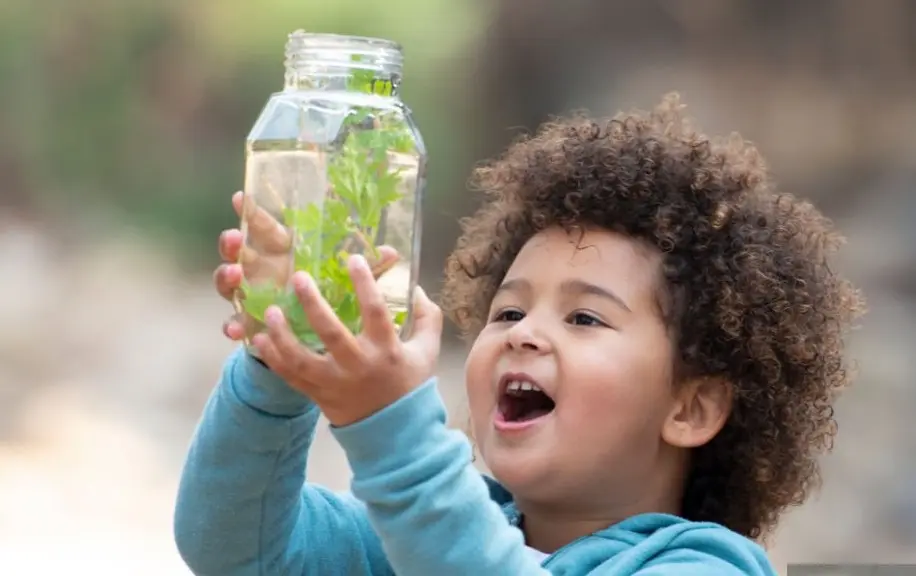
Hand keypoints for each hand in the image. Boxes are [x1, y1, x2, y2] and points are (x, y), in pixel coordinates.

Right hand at [214, 191, 401, 341]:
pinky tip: (235, 330)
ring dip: (226, 277)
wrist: (315, 340)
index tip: (242, 197)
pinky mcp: (250, 322)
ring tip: (235, 275)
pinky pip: (235, 322)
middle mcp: (263, 269)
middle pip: (239, 250)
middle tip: (234, 237)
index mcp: (285, 251)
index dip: (252, 211)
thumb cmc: (329, 296)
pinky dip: (233, 325)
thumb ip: (366, 268)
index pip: (265, 226)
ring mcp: (252, 294)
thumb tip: (392, 253)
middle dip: (232, 243)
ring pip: (229, 283)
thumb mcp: (347, 279)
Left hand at [252, 255, 442, 426]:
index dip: (365, 283)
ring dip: (282, 335)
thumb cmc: (409, 385)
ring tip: (271, 311)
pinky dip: (273, 359)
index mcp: (386, 350)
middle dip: (312, 304)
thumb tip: (415, 287)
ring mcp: (335, 383)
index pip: (375, 311)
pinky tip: (259, 340)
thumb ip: (428, 318)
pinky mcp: (319, 396)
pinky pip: (290, 377)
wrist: (395, 432)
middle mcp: (358, 366)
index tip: (353, 258)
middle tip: (298, 278)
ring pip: (302, 359)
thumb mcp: (427, 351)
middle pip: (331, 333)